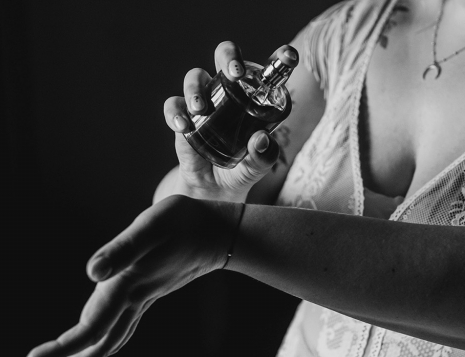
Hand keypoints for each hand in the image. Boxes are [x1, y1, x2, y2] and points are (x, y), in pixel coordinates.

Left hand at [24, 195, 240, 356]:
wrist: (221, 232)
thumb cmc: (186, 221)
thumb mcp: (152, 226)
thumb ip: (123, 249)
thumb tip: (90, 273)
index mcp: (129, 285)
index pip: (91, 328)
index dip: (61, 348)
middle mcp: (135, 299)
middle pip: (99, 346)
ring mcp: (144, 300)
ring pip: (109, 341)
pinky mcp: (149, 294)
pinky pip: (121, 329)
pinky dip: (102, 344)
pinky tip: (94, 347)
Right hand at [163, 42, 298, 201]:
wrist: (216, 192)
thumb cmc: (242, 170)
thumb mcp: (257, 166)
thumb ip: (264, 156)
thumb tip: (261, 139)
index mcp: (252, 97)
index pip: (262, 72)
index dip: (277, 57)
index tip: (290, 56)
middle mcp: (228, 93)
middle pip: (224, 57)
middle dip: (228, 57)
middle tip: (234, 73)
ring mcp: (204, 103)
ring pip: (195, 77)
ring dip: (195, 88)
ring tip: (200, 109)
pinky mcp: (183, 119)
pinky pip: (174, 106)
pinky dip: (176, 112)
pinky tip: (183, 126)